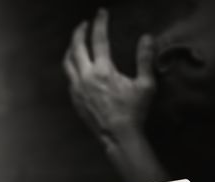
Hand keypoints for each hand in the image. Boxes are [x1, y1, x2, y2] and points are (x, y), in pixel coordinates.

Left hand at [63, 8, 155, 140]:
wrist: (118, 136)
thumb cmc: (134, 112)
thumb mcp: (145, 85)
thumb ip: (145, 59)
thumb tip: (147, 38)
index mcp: (103, 70)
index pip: (99, 39)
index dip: (100, 23)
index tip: (101, 13)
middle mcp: (86, 77)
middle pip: (76, 47)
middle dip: (79, 32)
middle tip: (84, 24)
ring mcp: (77, 89)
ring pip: (67, 62)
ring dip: (71, 48)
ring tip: (76, 42)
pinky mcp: (74, 99)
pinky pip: (68, 77)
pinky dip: (71, 66)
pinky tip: (76, 66)